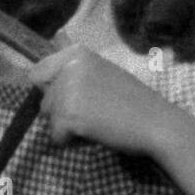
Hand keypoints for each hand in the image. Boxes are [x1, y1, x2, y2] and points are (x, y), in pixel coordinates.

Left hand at [27, 43, 174, 156]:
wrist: (156, 123)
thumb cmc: (134, 101)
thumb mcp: (102, 72)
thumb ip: (76, 71)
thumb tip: (49, 64)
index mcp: (77, 53)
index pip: (38, 72)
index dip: (51, 90)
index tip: (72, 99)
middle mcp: (68, 67)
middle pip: (44, 98)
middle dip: (61, 111)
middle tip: (93, 113)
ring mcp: (67, 90)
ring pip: (48, 117)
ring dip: (66, 126)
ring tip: (95, 123)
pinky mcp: (69, 115)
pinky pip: (55, 135)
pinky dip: (70, 141)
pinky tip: (93, 134)